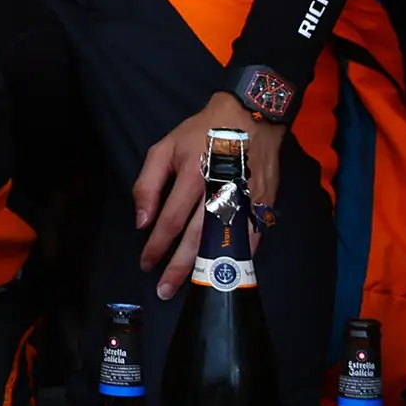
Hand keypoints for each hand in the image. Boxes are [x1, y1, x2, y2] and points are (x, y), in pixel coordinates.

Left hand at [130, 92, 283, 297]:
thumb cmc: (201, 131)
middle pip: (198, 239)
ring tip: (192, 287)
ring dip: (207, 268)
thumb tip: (142, 221)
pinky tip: (226, 271)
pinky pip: (251, 237)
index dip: (157, 245)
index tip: (146, 263)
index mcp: (192, 175)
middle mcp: (219, 191)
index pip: (171, 220)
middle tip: (164, 289)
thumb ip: (148, 183)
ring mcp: (245, 198)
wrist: (249, 116)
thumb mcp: (164, 147)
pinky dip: (239, 257)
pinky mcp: (264, 203)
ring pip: (225, 242)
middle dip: (178, 267)